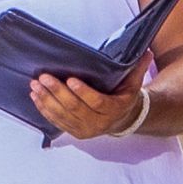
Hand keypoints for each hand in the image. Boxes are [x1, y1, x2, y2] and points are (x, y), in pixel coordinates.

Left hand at [31, 60, 150, 140]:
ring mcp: (85, 130)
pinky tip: (35, 97)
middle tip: (44, 77)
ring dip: (47, 100)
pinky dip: (44, 109)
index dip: (83, 92)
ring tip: (36, 85)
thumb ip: (138, 67)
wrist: (123, 119)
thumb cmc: (125, 95)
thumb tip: (147, 51)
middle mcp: (99, 124)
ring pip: (63, 116)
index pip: (97, 102)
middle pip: (75, 108)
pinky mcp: (74, 132)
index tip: (70, 80)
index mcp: (114, 110)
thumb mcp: (134, 83)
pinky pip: (57, 122)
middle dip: (57, 92)